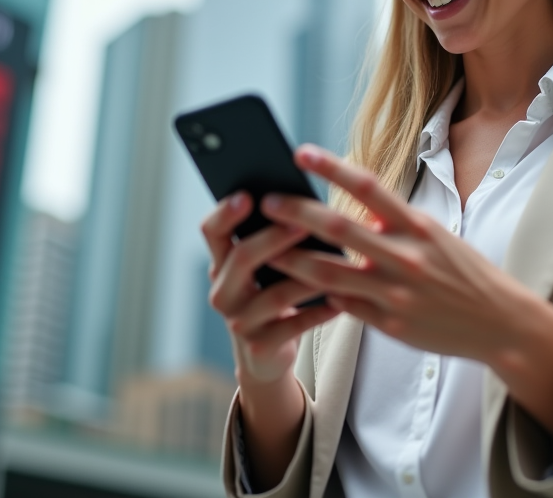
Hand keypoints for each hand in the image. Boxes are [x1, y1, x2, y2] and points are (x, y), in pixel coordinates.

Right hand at [200, 191, 340, 384]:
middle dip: (274, 238)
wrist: (266, 356)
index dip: (225, 212)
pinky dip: (319, 312)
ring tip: (338, 262)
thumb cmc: (271, 297)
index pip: (212, 231)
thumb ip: (272, 242)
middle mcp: (223, 292)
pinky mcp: (260, 346)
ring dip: (308, 276)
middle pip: (242, 258)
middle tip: (303, 224)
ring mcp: (239, 322)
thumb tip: (305, 204)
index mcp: (221, 264)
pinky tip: (340, 301)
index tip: (248, 196)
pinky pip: (294, 326)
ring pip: (275, 295)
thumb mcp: (263, 270)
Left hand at [260, 145, 534, 362]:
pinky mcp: (389, 324)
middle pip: (338, 228)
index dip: (331, 167)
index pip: (367, 187)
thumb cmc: (463, 272)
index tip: (299, 152)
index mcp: (417, 226)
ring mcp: (395, 293)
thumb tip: (353, 209)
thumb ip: (393, 224)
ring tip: (265, 251)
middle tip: (265, 202)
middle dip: (296, 214)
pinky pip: (343, 307)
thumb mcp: (435, 235)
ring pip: (329, 274)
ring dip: (292, 261)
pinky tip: (293, 290)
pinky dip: (318, 297)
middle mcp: (405, 256)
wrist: (500, 322)